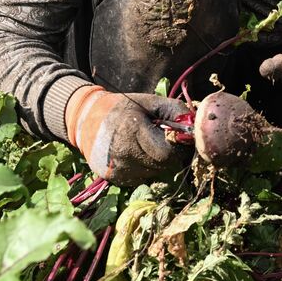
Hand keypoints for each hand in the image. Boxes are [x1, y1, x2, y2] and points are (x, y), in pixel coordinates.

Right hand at [66, 87, 192, 185]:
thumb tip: (195, 125)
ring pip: (154, 173)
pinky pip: (142, 178)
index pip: (168, 153)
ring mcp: (117, 169)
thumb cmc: (122, 108)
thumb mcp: (149, 102)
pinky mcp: (114, 178)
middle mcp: (123, 154)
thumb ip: (175, 111)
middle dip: (169, 154)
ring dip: (157, 161)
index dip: (177, 147)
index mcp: (132, 131)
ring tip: (147, 144)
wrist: (85, 119)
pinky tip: (136, 153)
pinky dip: (145, 168)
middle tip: (162, 139)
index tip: (176, 137)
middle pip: (163, 165)